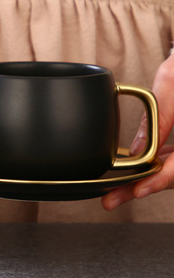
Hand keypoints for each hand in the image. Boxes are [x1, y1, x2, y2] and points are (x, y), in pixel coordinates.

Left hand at [102, 52, 173, 209]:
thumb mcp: (173, 77)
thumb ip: (160, 113)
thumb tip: (138, 149)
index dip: (161, 179)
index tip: (140, 189)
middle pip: (173, 174)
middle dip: (142, 188)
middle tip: (111, 200)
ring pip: (169, 171)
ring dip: (142, 182)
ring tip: (113, 194)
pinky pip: (168, 160)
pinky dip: (148, 169)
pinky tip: (126, 176)